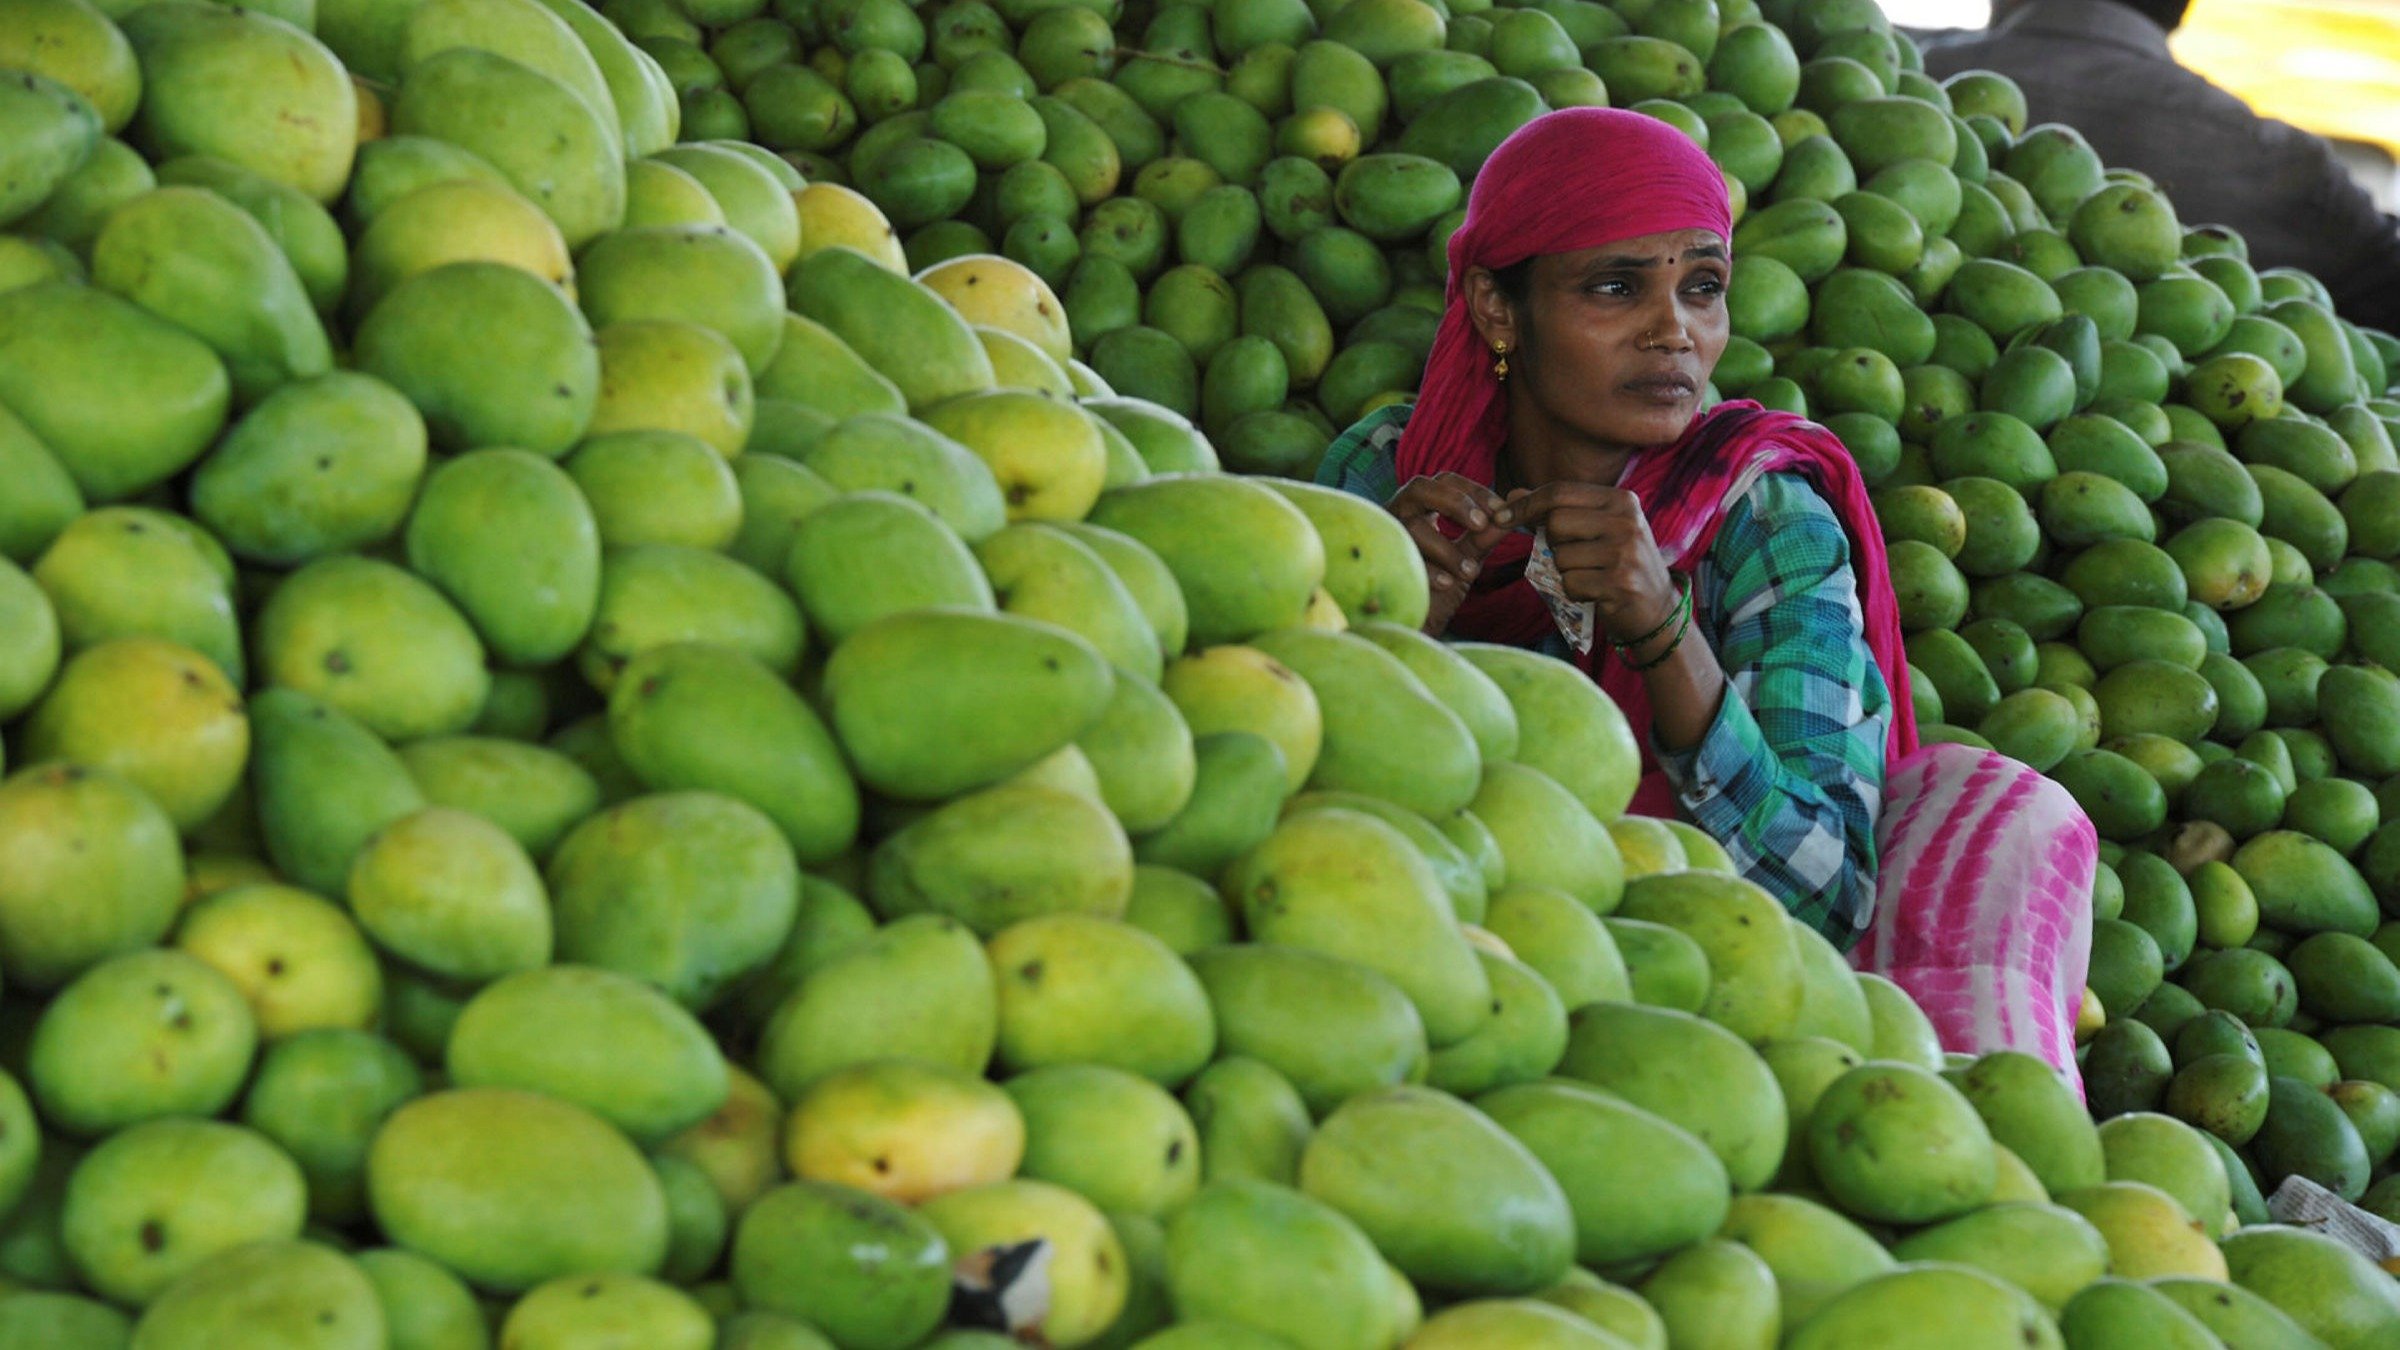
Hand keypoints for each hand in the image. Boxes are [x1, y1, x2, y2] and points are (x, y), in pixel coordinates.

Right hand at [1385, 473, 1518, 634]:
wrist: (1415, 628)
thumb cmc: (1438, 591)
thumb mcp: (1466, 560)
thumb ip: (1483, 539)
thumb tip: (1508, 517)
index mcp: (1420, 509)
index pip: (1445, 481)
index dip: (1473, 490)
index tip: (1499, 509)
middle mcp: (1397, 516)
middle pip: (1419, 487)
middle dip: (1454, 503)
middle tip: (1481, 524)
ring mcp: (1384, 539)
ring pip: (1412, 528)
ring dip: (1446, 549)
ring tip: (1470, 572)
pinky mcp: (1378, 564)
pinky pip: (1402, 560)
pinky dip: (1429, 571)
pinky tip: (1447, 584)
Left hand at [1504, 481, 1680, 643]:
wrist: (1657, 610)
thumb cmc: (1619, 565)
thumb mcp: (1596, 529)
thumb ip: (1557, 510)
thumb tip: (1511, 494)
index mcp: (1621, 500)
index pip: (1560, 492)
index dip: (1526, 504)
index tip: (1501, 516)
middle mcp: (1626, 521)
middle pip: (1556, 522)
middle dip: (1551, 542)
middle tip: (1573, 555)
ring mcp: (1625, 552)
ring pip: (1560, 556)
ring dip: (1564, 571)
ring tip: (1591, 575)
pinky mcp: (1619, 583)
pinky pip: (1570, 583)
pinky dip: (1574, 592)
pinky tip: (1595, 593)